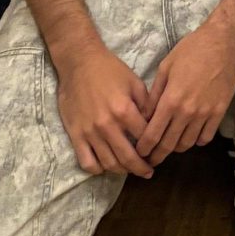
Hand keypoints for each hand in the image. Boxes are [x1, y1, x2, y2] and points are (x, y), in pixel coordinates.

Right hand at [56, 41, 154, 176]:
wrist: (79, 63)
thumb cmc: (109, 69)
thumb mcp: (134, 82)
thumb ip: (146, 104)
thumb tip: (154, 123)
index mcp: (124, 110)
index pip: (144, 138)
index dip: (154, 147)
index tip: (158, 151)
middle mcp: (107, 125)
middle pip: (128, 157)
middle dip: (141, 168)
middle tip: (148, 172)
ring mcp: (90, 133)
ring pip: (109, 164)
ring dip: (122, 171)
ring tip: (130, 170)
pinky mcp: (76, 136)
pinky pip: (87, 163)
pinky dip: (98, 169)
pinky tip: (106, 166)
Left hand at [140, 16, 234, 163]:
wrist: (222, 42)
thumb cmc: (191, 50)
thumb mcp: (166, 67)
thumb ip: (154, 94)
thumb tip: (144, 116)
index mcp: (171, 100)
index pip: (153, 134)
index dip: (144, 148)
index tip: (139, 153)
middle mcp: (187, 111)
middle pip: (169, 144)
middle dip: (157, 155)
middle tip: (151, 159)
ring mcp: (205, 114)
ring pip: (187, 144)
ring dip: (176, 148)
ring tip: (171, 145)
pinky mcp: (220, 112)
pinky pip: (206, 137)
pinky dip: (197, 140)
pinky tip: (191, 135)